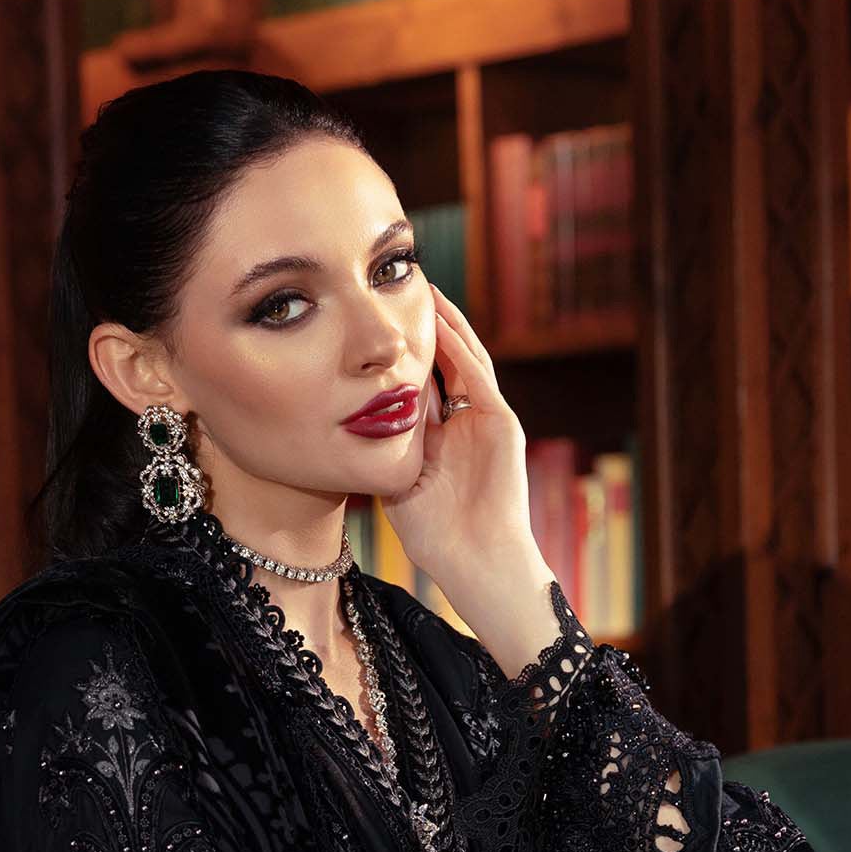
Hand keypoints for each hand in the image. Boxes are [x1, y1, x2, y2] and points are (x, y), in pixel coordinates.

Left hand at [378, 284, 533, 593]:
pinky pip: (478, 376)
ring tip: (426, 291)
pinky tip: (442, 322)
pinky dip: (461, 348)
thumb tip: (349, 422)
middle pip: (445, 364)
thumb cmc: (436, 537)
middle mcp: (465, 424)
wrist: (476, 560)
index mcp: (440, 439)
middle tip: (401, 292)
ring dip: (447, 325)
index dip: (401, 356)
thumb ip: (384, 450)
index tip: (375, 328)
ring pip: (466, 361)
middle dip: (426, 329)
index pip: (420, 385)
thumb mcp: (398, 482)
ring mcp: (486, 421)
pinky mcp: (502, 422)